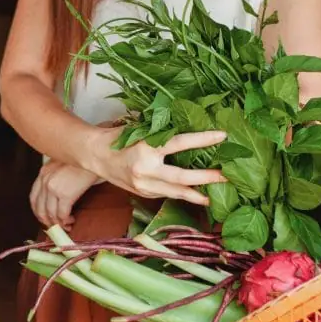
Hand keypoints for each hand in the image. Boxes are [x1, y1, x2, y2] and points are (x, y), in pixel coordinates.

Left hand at [30, 161, 102, 229]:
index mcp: (43, 172)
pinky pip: (62, 214)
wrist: (95, 155)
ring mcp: (53, 187)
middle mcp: (45, 180)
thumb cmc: (83, 160)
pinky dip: (66, 221)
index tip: (45, 218)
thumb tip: (58, 197)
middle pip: (40, 208)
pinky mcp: (65, 194)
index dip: (38, 212)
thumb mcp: (63, 166)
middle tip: (55, 226)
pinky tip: (71, 220)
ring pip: (51, 214)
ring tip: (66, 225)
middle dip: (47, 221)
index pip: (33, 197)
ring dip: (58, 223)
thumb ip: (56, 178)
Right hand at [86, 129, 228, 205]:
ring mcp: (144, 185)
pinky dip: (180, 194)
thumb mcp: (139, 130)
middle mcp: (146, 169)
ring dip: (197, 194)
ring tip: (214, 196)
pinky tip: (194, 194)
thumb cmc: (118, 138)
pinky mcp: (143, 194)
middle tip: (225, 176)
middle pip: (182, 177)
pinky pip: (166, 194)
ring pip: (176, 192)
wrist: (94, 156)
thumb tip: (189, 125)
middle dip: (206, 177)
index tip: (222, 136)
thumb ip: (161, 132)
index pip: (180, 143)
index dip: (202, 139)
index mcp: (146, 148)